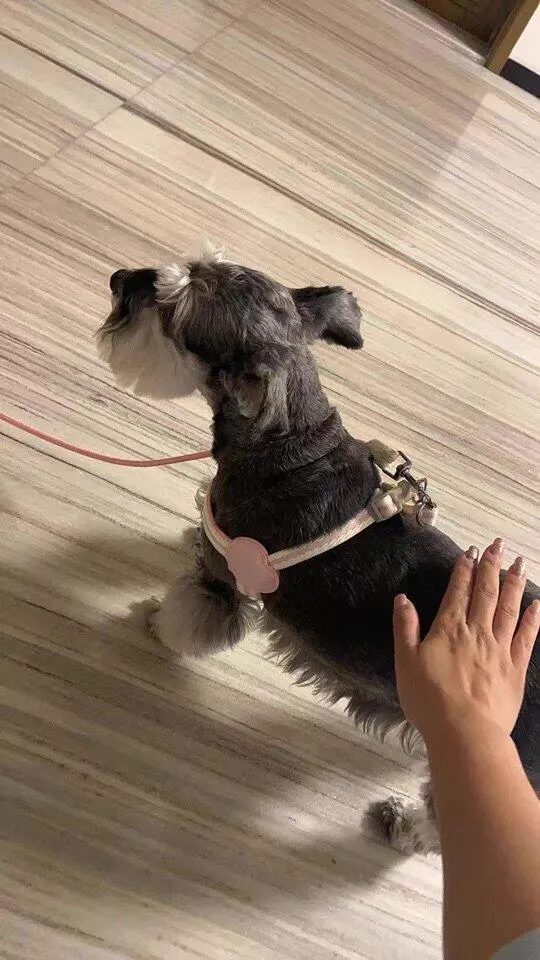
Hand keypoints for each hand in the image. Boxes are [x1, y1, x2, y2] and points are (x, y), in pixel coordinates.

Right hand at [393, 540, 539, 742]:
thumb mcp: (406, 662)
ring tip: (519, 563)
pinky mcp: (515, 668)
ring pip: (508, 608)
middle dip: (491, 566)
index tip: (471, 551)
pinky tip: (536, 604)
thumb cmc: (429, 700)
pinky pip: (526, 637)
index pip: (457, 591)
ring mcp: (499, 648)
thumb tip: (402, 599)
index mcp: (449, 629)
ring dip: (513, 583)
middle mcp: (476, 631)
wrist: (465, 732)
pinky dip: (532, 618)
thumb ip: (405, 628)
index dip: (464, 569)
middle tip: (498, 545)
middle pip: (486, 592)